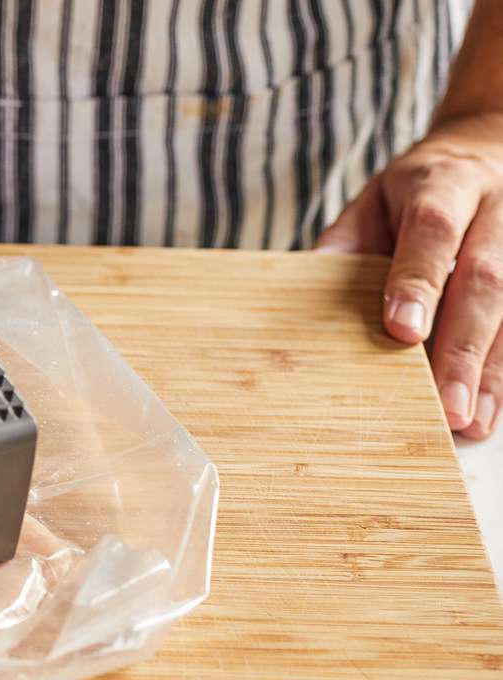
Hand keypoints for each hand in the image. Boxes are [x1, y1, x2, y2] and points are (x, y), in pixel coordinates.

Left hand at [317, 111, 502, 439]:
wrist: (489, 149)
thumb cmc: (418, 190)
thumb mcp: (373, 200)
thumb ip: (345, 243)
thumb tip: (305, 285)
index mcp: (444, 184)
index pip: (433, 230)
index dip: (418, 280)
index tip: (402, 330)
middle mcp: (497, 210)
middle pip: (485, 279)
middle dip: (463, 347)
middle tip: (445, 405)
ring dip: (491, 370)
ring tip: (470, 420)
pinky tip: (489, 410)